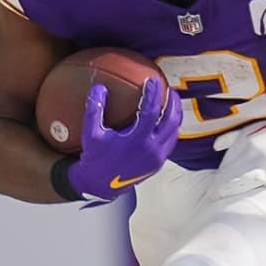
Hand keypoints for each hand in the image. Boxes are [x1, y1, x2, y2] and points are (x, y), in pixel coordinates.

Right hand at [67, 77, 180, 202]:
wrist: (100, 185)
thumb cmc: (95, 158)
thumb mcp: (91, 134)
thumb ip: (95, 109)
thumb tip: (99, 88)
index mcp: (136, 140)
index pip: (151, 111)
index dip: (153, 93)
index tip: (153, 80)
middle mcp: (151, 149)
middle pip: (171, 119)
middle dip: (172, 101)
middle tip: (168, 87)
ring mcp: (157, 157)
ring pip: (174, 130)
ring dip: (174, 113)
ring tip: (171, 100)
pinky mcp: (158, 162)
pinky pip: (171, 141)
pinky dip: (171, 127)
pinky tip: (166, 119)